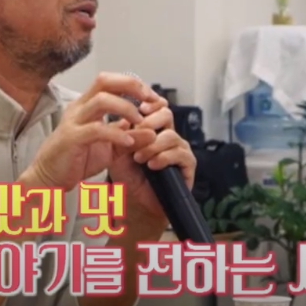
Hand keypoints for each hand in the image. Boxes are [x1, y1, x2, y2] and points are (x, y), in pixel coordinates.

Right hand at [24, 73, 161, 191]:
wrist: (50, 177)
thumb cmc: (76, 159)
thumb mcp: (109, 148)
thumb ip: (129, 137)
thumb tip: (152, 131)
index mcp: (87, 105)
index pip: (111, 81)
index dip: (134, 85)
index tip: (153, 98)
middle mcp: (79, 108)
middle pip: (105, 81)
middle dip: (131, 86)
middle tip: (150, 100)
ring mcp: (74, 121)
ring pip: (101, 100)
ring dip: (126, 108)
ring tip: (140, 121)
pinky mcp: (72, 138)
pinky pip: (96, 129)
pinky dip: (116, 134)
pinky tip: (128, 142)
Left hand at [108, 101, 196, 235]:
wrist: (136, 201)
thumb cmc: (128, 175)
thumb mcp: (117, 152)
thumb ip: (120, 133)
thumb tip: (127, 117)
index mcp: (152, 127)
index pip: (156, 106)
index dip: (150, 104)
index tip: (138, 108)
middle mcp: (168, 135)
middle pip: (166, 114)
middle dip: (150, 122)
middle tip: (136, 132)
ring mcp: (179, 148)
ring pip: (171, 136)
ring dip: (152, 146)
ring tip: (139, 158)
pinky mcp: (188, 164)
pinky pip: (180, 154)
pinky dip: (164, 158)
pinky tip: (152, 165)